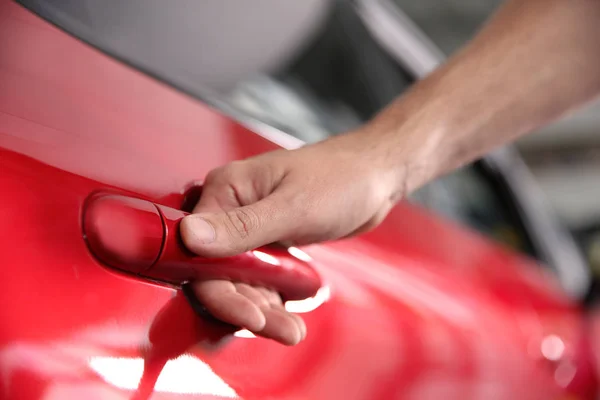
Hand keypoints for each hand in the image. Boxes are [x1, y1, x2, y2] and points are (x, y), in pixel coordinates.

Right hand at [180, 132, 403, 344]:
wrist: (374, 176)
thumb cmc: (340, 178)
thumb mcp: (294, 206)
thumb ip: (242, 226)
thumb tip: (189, 236)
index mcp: (226, 191)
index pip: (199, 253)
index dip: (219, 291)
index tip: (249, 318)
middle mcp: (230, 212)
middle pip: (218, 275)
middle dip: (246, 308)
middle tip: (281, 330)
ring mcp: (248, 232)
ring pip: (241, 284)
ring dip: (263, 312)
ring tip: (292, 332)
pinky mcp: (267, 246)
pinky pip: (259, 282)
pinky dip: (273, 303)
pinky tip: (291, 320)